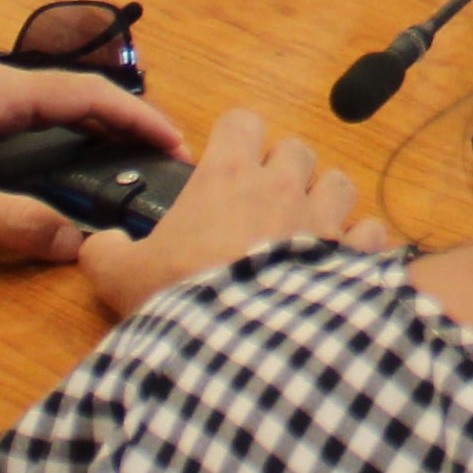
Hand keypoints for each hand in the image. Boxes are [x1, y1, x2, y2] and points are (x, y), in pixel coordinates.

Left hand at [0, 61, 192, 265]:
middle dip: (127, 121)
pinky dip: (68, 136)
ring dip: (98, 127)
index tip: (176, 142)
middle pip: (79, 94)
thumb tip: (79, 244)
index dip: (138, 117)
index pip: (88, 93)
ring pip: (57, 106)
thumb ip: (16, 224)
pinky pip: (35, 120)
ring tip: (133, 159)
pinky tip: (75, 163)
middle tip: (165, 157)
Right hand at [91, 108, 388, 318]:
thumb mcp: (120, 277)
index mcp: (226, 177)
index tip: (221, 170)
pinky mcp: (356, 257)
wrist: (243, 351)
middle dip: (283, 172)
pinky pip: (372, 232)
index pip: (241, 121)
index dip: (233, 141)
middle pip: (296, 150)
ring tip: (305, 233)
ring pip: (339, 183)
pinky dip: (360, 246)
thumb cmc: (182, 302)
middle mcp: (281, 186)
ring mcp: (324, 220)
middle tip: (260, 210)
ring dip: (324, 202)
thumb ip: (106, 252)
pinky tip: (340, 268)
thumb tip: (101, 244)